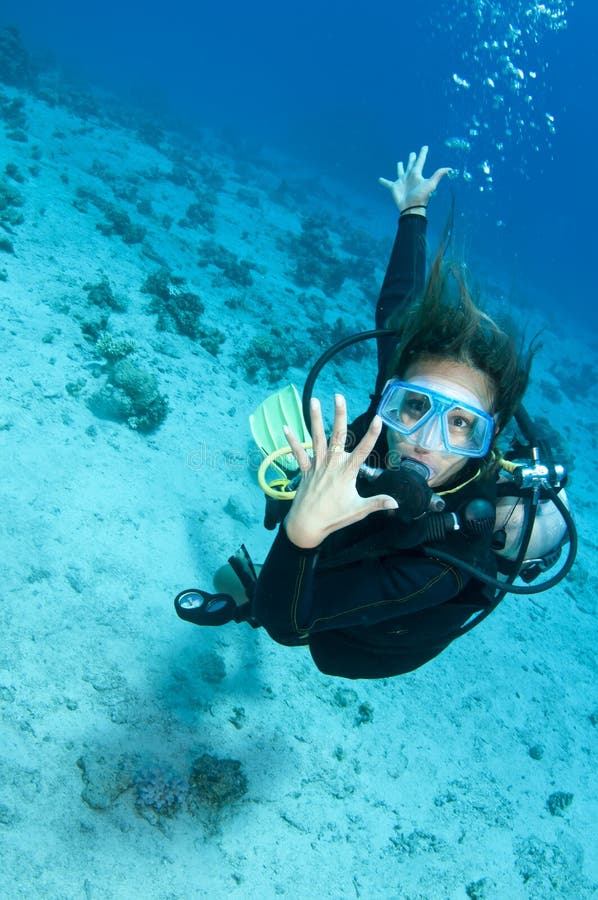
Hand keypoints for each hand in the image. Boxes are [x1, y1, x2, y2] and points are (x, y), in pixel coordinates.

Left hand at [282, 394, 398, 548]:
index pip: (363, 450)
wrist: (307, 525)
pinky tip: (285, 426)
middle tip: (339, 396)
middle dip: (339, 415)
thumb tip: (397, 502)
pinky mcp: (305, 470)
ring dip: (314, 419)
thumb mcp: (359, 510)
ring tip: (313, 400)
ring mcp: (317, 465)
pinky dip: (291, 441)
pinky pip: (297, 453)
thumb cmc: (335, 518)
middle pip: (337, 436)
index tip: (378, 418)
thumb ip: (377, 503)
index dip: (372, 434)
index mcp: (347, 472)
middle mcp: (332, 464)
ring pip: (316, 438)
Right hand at [379, 145, 450, 212]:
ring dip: (400, 167)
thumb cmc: (421, 196)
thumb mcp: (431, 184)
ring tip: (399, 163)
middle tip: (412, 153)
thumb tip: (450, 168)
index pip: (420, 161)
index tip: (425, 147)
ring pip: (400, 171)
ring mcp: (402, 182)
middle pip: (411, 165)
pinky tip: (379, 179)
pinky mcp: (394, 187)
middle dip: (412, 159)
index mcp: (417, 174)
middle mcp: (409, 176)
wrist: (411, 207)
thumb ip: (438, 175)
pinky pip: (388, 183)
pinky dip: (384, 181)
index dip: (423, 154)